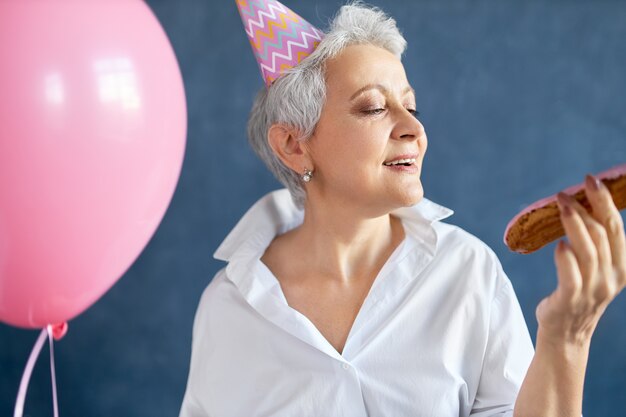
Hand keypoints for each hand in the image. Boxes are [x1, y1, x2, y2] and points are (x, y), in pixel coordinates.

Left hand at [536, 174, 625, 345]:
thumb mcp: (592, 269)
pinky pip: (571, 275)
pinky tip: (558, 243)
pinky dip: (565, 257)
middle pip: (603, 235)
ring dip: (573, 224)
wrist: (565, 335)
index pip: (616, 228)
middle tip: (569, 190)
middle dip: (588, 207)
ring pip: (587, 251)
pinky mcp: (571, 300)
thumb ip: (591, 244)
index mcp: (620, 267)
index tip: (592, 180)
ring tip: (560, 206)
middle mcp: (611, 278)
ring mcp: (592, 290)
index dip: (605, 202)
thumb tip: (576, 207)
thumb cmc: (576, 295)